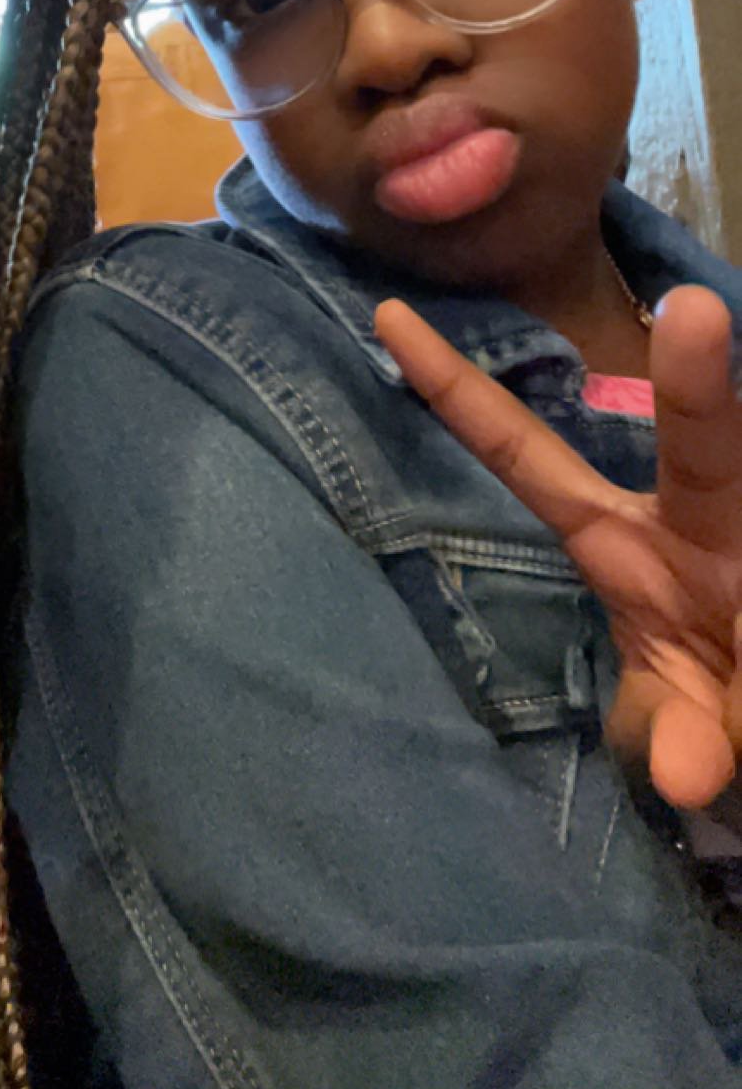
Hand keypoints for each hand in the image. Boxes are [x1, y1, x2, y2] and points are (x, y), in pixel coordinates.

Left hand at [376, 286, 741, 811]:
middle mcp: (702, 519)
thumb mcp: (681, 714)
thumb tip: (684, 776)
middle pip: (707, 445)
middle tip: (696, 312)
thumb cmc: (721, 692)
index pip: (523, 456)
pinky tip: (740, 718)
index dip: (453, 391)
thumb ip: (671, 728)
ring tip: (732, 700)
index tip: (383, 314)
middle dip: (696, 385)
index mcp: (625, 540)